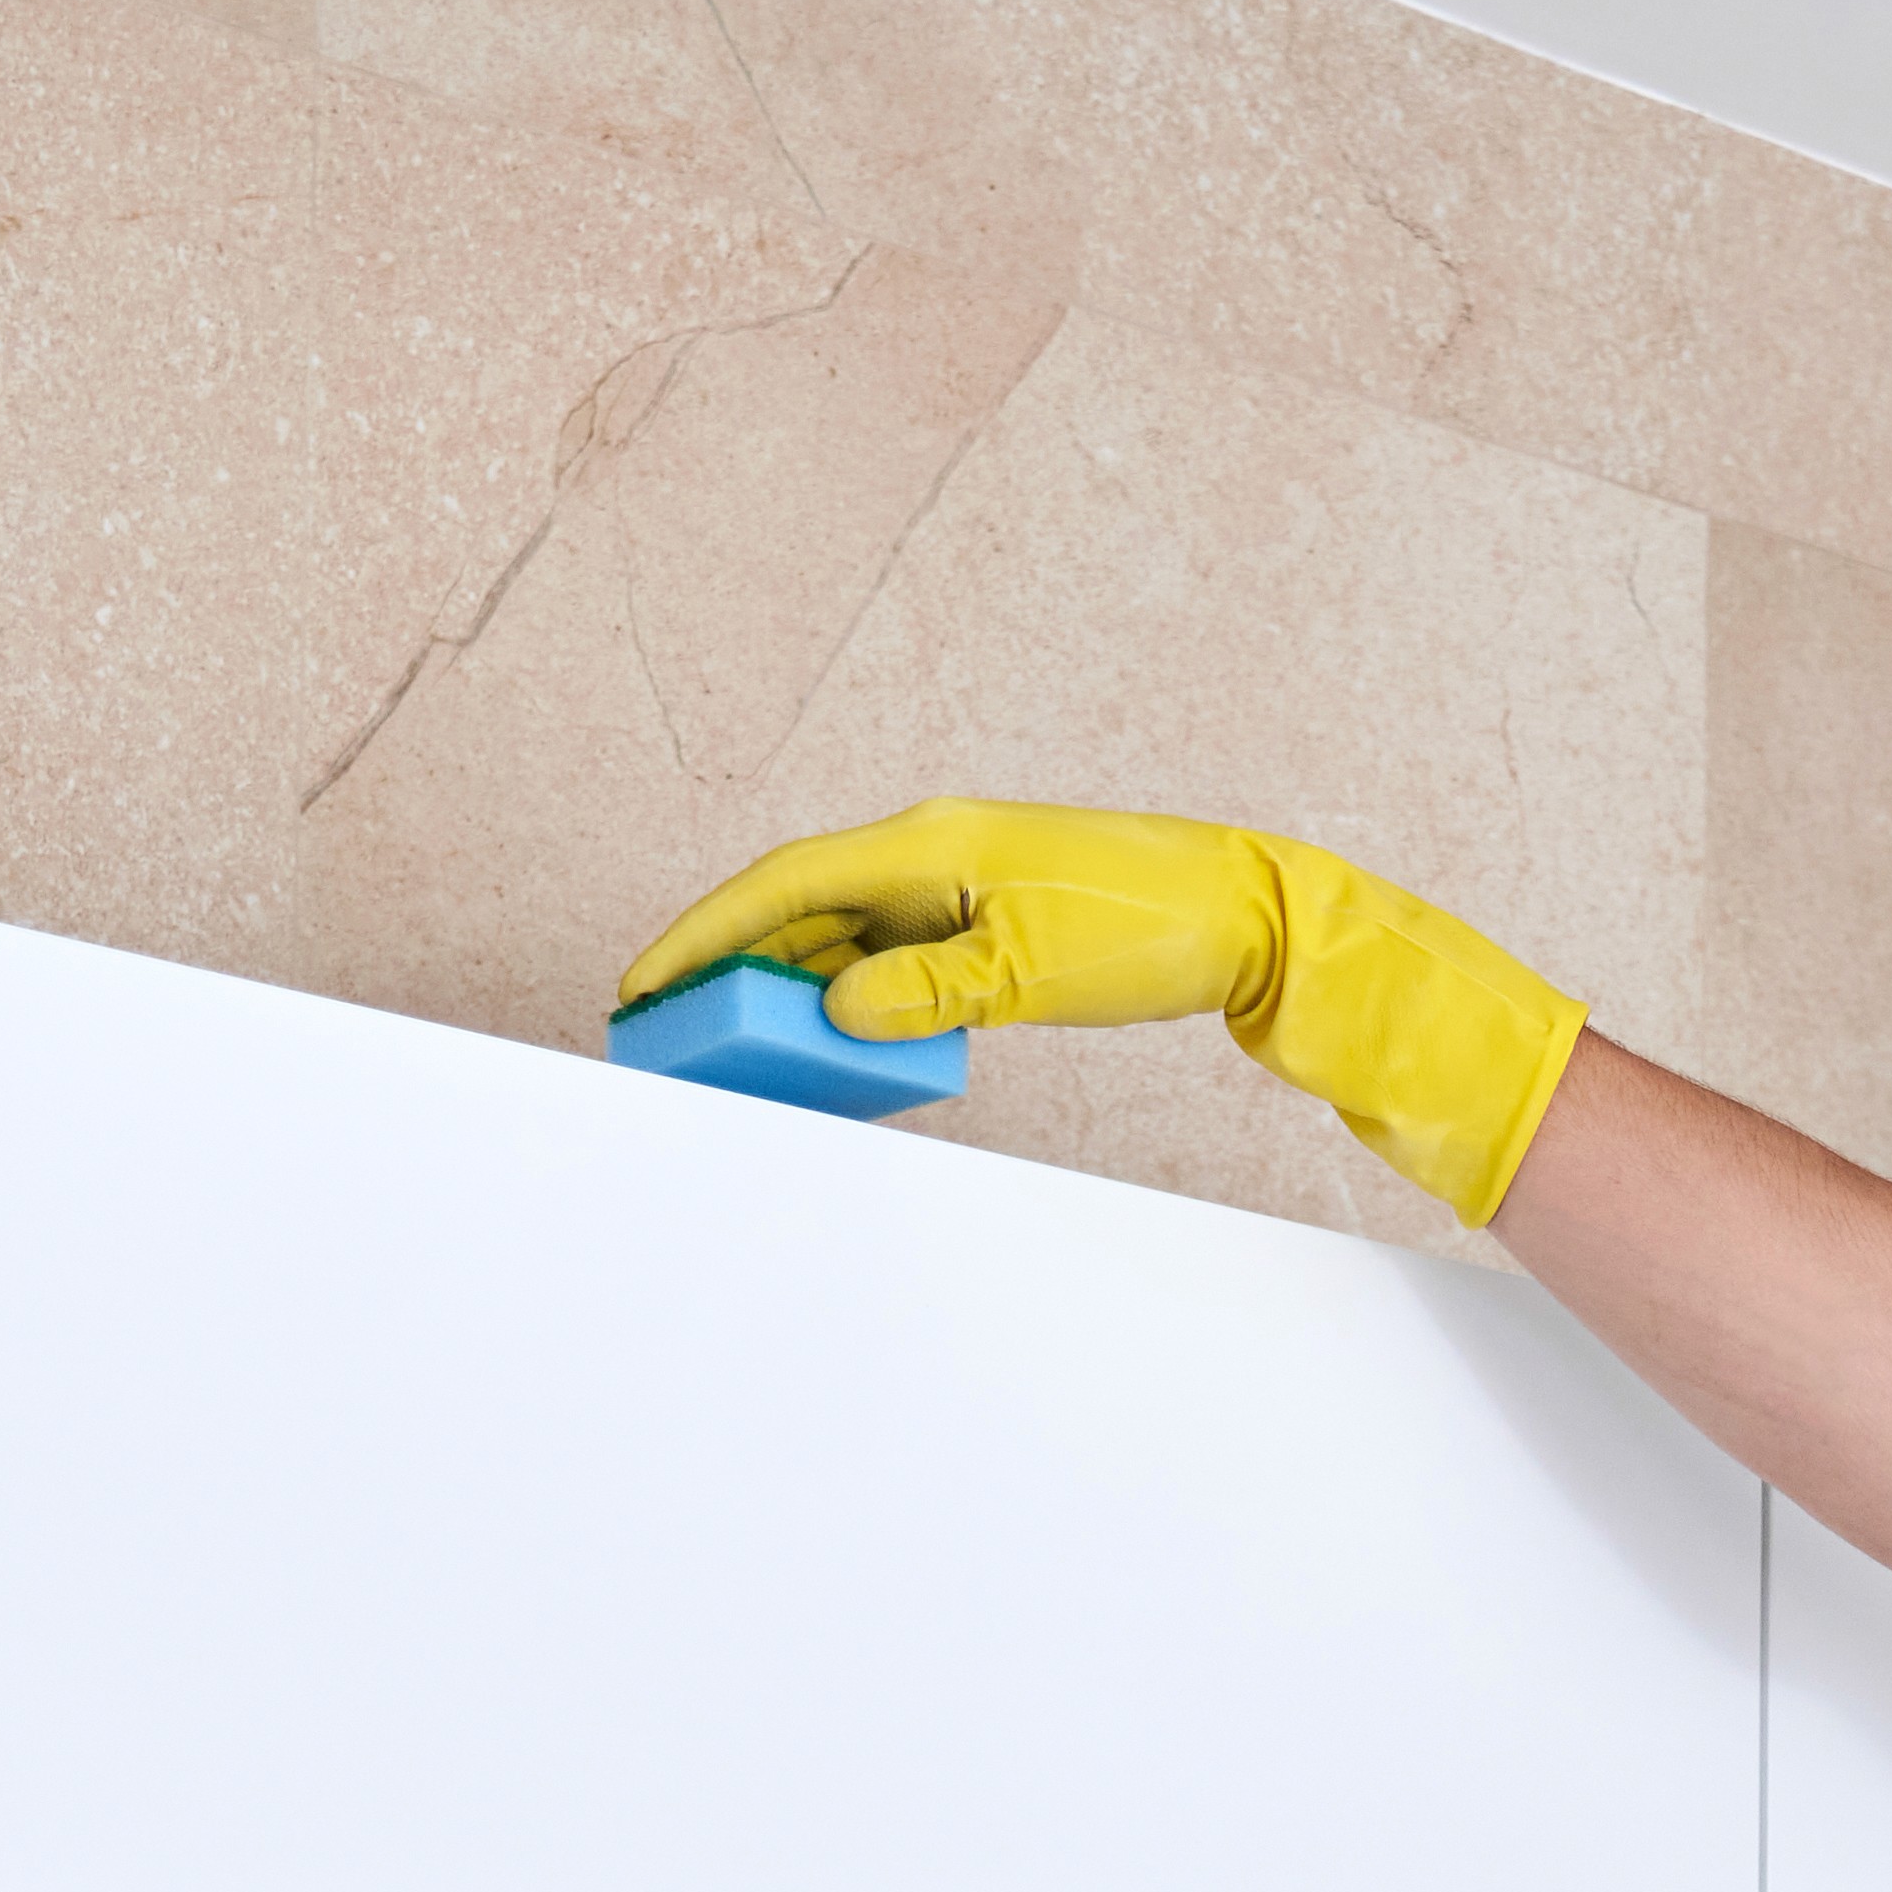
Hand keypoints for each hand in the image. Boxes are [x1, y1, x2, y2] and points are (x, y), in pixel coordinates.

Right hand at [617, 801, 1587, 1225]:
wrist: (1250, 915)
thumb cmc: (1150, 928)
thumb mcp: (1030, 970)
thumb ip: (926, 990)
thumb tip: (835, 1007)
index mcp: (928, 845)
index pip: (784, 885)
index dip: (703, 933)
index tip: (642, 983)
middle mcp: (932, 855)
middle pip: (799, 910)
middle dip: (725, 966)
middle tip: (664, 1029)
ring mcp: (961, 889)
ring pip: (843, 939)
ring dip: (784, 988)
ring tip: (729, 1046)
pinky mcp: (991, 926)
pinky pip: (894, 963)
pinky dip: (851, 999)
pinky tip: (831, 1043)